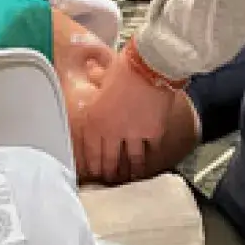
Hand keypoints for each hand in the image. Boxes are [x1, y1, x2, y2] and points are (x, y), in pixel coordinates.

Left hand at [76, 48, 176, 183]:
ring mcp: (134, 135)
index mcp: (96, 120)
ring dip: (130, 170)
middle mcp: (113, 132)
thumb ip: (97, 82)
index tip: (94, 171)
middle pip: (110, 160)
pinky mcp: (154, 134)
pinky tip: (149, 161)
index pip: (91, 151)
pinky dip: (149, 156)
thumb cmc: (124, 66)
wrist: (152, 66)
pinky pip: (151, 150)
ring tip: (130, 176)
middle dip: (109, 172)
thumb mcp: (103, 75)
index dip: (93, 164)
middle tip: (110, 178)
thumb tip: (91, 71)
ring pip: (132, 160)